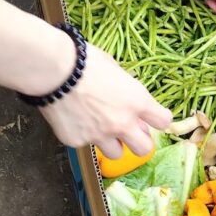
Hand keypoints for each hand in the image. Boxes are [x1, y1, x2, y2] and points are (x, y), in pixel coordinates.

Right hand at [39, 44, 171, 156]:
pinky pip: (85, 144)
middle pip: (144, 149)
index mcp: (137, 102)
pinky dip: (83, 134)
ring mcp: (99, 136)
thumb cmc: (85, 61)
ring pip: (115, 153)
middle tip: (129, 132)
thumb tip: (132, 105)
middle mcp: (122, 124)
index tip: (152, 118)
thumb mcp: (116, 70)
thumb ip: (128, 92)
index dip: (158, 119)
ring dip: (112, 143)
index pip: (163, 122)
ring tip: (98, 126)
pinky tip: (73, 118)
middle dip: (138, 141)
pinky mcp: (77, 141)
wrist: (52, 69)